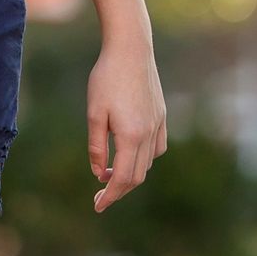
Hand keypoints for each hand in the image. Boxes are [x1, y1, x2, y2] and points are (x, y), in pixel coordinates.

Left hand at [87, 38, 166, 213]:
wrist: (131, 49)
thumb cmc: (107, 78)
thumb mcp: (94, 113)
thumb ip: (96, 146)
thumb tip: (98, 172)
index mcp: (131, 135)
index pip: (122, 178)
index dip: (109, 196)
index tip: (97, 206)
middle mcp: (149, 133)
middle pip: (137, 175)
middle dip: (118, 190)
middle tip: (99, 195)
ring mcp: (158, 123)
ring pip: (148, 162)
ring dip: (130, 174)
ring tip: (109, 174)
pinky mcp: (162, 114)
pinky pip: (158, 147)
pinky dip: (144, 158)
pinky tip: (130, 153)